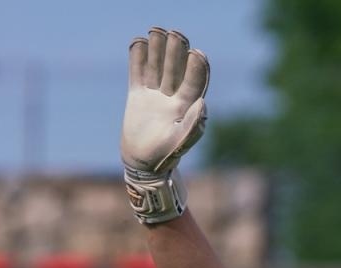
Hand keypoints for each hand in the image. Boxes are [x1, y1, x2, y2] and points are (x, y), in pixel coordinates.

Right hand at [122, 27, 208, 223]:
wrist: (143, 164)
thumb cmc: (165, 157)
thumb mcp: (180, 143)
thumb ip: (192, 125)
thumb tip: (203, 103)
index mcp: (187, 107)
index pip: (194, 82)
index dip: (196, 68)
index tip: (197, 53)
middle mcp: (173, 97)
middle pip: (176, 69)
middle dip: (177, 52)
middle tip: (177, 34)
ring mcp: (155, 95)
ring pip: (157, 67)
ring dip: (157, 49)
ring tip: (156, 30)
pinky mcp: (137, 95)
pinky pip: (137, 73)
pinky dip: (136, 58)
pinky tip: (137, 42)